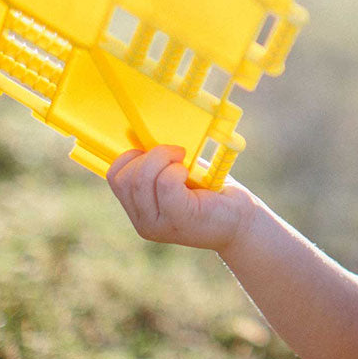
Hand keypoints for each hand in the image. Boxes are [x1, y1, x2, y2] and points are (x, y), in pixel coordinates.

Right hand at [107, 144, 259, 252]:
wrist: (243, 223)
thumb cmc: (212, 194)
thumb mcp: (179, 176)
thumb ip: (157, 163)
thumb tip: (135, 132)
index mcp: (140, 212)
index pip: (115, 178)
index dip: (131, 157)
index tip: (155, 151)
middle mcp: (144, 223)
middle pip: (125, 178)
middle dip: (149, 155)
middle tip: (177, 152)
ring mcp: (159, 225)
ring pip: (141, 179)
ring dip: (163, 158)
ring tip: (184, 161)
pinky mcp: (178, 220)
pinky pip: (165, 183)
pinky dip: (176, 170)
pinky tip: (189, 174)